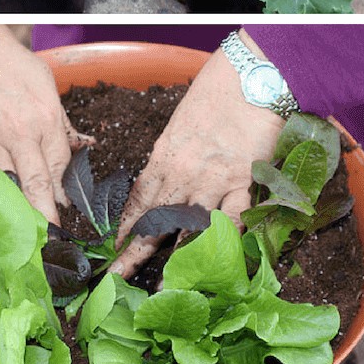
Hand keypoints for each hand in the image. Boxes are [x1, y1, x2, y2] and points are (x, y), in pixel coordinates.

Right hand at [0, 25, 86, 222]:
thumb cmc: (8, 64)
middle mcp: (18, 133)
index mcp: (45, 117)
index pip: (60, 168)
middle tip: (53, 243)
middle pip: (36, 186)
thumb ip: (63, 123)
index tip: (69, 216)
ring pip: (5, 188)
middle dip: (46, 218)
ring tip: (24, 238)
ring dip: (15, 214)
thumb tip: (87, 148)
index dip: (64, 196)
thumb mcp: (45, 84)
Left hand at [115, 32, 284, 278]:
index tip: (113, 248)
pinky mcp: (242, 182)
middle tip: (116, 277)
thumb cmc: (217, 91)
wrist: (250, 77)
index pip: (138, 199)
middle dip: (134, 251)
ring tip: (163, 286)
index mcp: (164, 156)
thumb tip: (167, 173)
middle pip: (154, 220)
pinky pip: (230, 218)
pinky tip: (214, 264)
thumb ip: (174, 152)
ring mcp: (212, 180)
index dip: (125, 227)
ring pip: (186, 226)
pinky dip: (221, 242)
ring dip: (174, 258)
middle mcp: (183, 173)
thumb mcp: (183, 123)